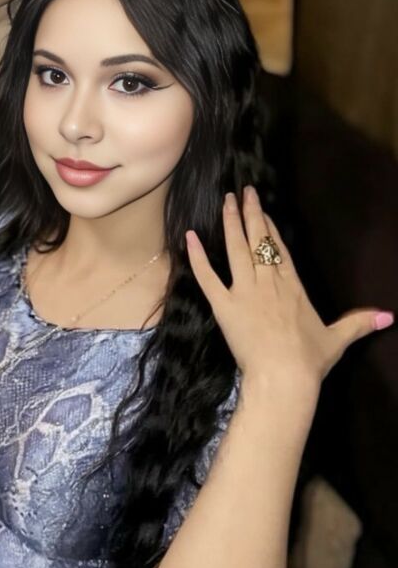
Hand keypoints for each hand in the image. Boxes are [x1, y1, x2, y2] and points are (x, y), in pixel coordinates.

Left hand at [185, 185, 393, 389]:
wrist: (284, 377)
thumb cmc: (309, 360)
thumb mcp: (338, 339)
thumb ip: (359, 323)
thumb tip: (388, 317)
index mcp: (293, 286)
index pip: (280, 250)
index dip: (270, 230)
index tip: (264, 213)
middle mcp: (268, 282)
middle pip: (259, 241)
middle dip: (251, 213)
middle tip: (243, 191)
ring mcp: (245, 292)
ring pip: (236, 249)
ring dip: (230, 223)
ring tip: (226, 201)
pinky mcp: (225, 306)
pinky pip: (208, 277)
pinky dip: (197, 256)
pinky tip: (190, 236)